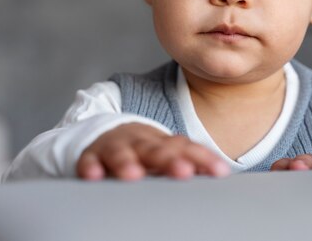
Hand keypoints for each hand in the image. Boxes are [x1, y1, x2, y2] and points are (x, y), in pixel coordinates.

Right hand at [76, 123, 229, 180]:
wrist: (107, 134)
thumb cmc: (145, 151)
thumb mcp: (167, 154)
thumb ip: (191, 161)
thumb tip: (223, 173)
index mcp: (164, 142)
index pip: (186, 148)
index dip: (203, 158)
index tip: (219, 172)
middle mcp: (141, 142)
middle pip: (157, 149)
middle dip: (170, 160)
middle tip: (183, 171)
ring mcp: (116, 147)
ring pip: (122, 153)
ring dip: (128, 163)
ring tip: (134, 175)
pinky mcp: (91, 156)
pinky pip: (88, 161)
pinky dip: (90, 167)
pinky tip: (93, 176)